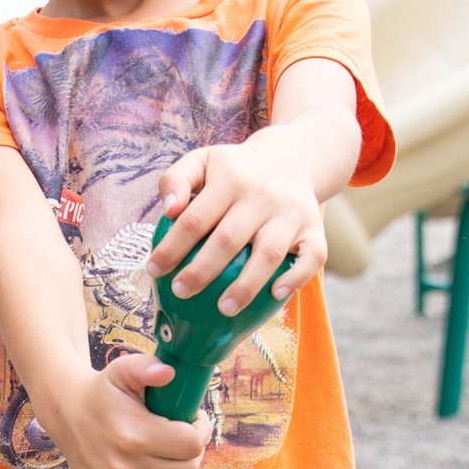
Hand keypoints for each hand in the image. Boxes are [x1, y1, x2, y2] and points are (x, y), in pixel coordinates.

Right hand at [51, 346, 211, 468]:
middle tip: (182, 439)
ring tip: (170, 458)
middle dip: (191, 453)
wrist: (65, 413)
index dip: (200, 430)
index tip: (193, 421)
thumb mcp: (123, 371)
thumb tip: (169, 373)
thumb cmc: (103, 392)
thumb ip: (148, 368)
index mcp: (134, 435)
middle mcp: (124, 468)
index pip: (192, 445)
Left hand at [153, 131, 327, 312]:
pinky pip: (312, 258)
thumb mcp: (203, 161)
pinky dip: (296, 278)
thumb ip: (176, 179)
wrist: (291, 159)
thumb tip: (168, 210)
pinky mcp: (315, 229)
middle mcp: (263, 195)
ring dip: (245, 285)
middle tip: (181, 292)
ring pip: (269, 254)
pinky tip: (275, 295)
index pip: (195, 219)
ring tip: (224, 309)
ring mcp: (292, 213)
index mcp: (231, 178)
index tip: (154, 271)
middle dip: (202, 271)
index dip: (172, 248)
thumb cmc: (236, 170)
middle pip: (229, 239)